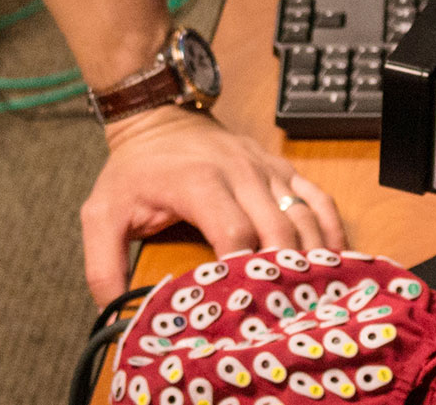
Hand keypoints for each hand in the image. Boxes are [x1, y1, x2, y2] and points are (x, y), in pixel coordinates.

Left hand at [75, 106, 347, 302]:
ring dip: (312, 258)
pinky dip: (330, 230)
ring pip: (304, 217)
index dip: (244, 272)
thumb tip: (119, 317)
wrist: (158, 117)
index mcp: (199, 183)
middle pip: (278, 230)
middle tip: (285, 316)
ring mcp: (265, 170)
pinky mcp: (281, 170)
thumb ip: (102, 266)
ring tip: (312, 300)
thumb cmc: (134, 171)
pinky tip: (334, 261)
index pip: (234, 231)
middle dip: (284, 274)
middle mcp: (240, 173)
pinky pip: (317, 199)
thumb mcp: (101, 214)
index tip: (246, 308)